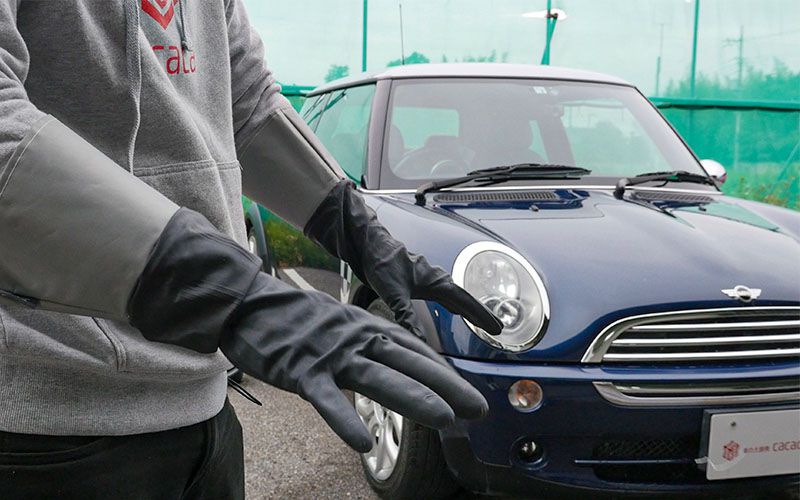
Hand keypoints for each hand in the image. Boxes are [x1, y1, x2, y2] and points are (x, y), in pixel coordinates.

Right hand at [220, 274, 487, 451]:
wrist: (249, 303)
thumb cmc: (297, 319)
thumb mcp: (342, 326)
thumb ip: (368, 344)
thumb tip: (393, 362)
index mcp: (368, 328)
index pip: (415, 352)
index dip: (445, 375)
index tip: (468, 395)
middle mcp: (358, 339)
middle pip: (410, 363)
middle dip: (447, 387)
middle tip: (478, 409)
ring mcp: (331, 356)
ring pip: (379, 379)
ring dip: (415, 398)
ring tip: (445, 420)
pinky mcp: (302, 372)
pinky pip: (326, 400)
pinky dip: (345, 420)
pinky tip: (362, 444)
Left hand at [305, 180, 502, 336]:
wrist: (368, 244)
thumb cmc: (382, 263)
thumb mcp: (394, 294)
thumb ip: (407, 318)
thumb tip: (419, 342)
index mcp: (437, 281)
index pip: (466, 302)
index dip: (482, 316)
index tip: (497, 328)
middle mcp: (436, 278)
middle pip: (465, 299)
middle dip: (480, 315)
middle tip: (497, 329)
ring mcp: (428, 278)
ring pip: (455, 295)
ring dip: (467, 309)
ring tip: (478, 321)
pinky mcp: (417, 279)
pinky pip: (443, 293)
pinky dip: (453, 303)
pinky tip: (451, 308)